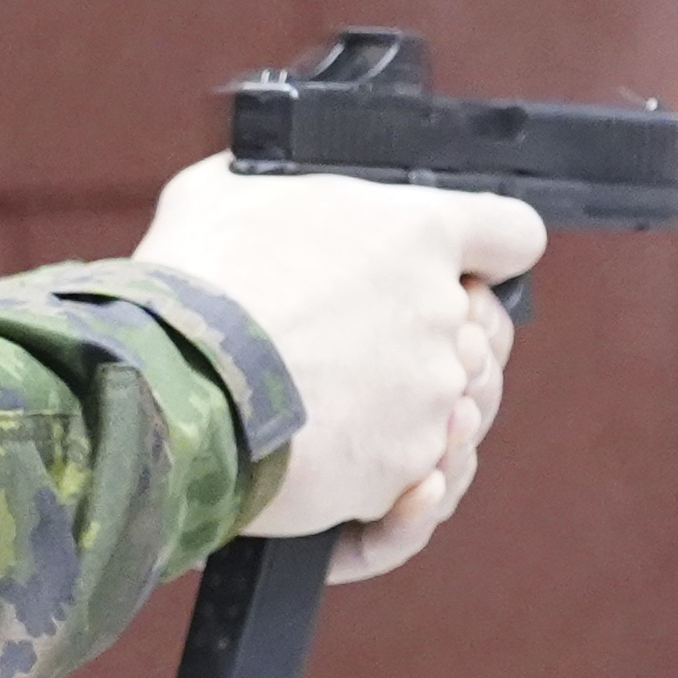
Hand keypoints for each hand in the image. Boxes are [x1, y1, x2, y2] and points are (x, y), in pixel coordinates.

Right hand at [134, 162, 542, 583]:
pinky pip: (421, 486)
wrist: (165, 390)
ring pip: (455, 416)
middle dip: (433, 344)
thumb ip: (277, 190)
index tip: (460, 270)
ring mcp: (433, 399)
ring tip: (342, 417)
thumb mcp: (222, 192)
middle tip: (364, 354)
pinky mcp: (404, 470)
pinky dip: (391, 488)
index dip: (487, 254)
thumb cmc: (189, 283)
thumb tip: (265, 194)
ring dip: (408, 417)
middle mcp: (445, 315)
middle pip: (484, 336)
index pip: (511, 235)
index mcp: (418, 232)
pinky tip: (361, 474)